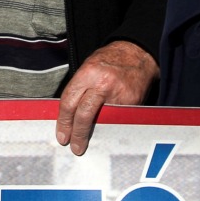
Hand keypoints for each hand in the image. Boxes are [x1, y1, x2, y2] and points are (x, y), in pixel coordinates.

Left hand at [56, 40, 156, 155]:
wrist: (137, 54)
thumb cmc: (110, 61)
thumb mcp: (89, 67)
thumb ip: (79, 89)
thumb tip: (67, 115)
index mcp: (88, 73)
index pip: (69, 102)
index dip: (64, 121)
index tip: (62, 135)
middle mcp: (103, 84)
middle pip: (84, 114)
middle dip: (77, 133)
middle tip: (75, 146)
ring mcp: (119, 94)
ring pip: (102, 121)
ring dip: (95, 134)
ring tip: (89, 143)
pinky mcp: (133, 103)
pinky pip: (118, 120)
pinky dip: (111, 128)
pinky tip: (106, 132)